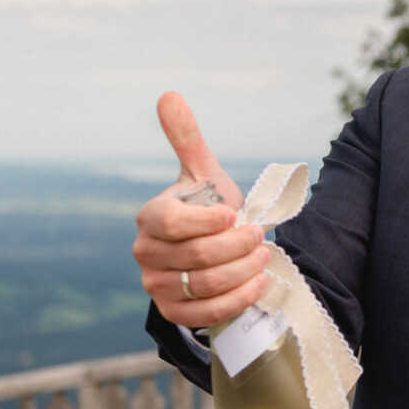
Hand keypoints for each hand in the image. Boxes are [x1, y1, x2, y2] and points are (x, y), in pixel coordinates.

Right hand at [133, 92, 270, 328]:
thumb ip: (187, 139)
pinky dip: (238, 299)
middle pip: (197, 255)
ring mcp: (156, 287)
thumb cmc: (208, 210)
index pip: (173, 223)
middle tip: (259, 236)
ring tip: (263, 256)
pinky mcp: (174, 314)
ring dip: (243, 271)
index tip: (236, 214)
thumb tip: (169, 94)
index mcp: (150, 219)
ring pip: (205, 284)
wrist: (213, 256)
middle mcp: (145, 254)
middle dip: (237, 246)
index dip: (209, 221)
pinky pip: (206, 313)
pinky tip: (258, 284)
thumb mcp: (203, 175)